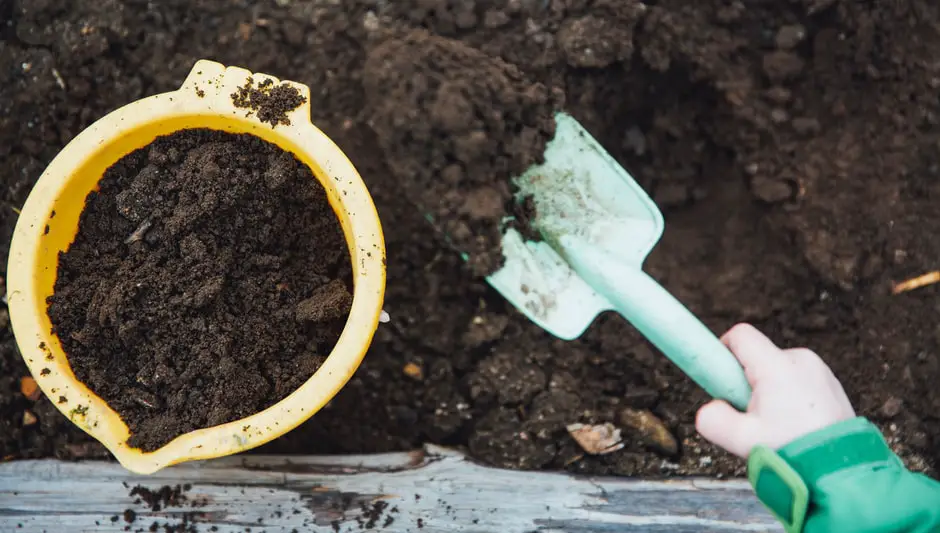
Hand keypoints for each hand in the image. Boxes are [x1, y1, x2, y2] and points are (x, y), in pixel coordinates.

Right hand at [695, 323, 855, 457]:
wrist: (840, 469)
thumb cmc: (794, 452)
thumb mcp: (740, 440)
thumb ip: (712, 419)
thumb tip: (709, 408)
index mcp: (777, 366)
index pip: (740, 335)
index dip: (722, 351)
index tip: (720, 378)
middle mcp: (800, 359)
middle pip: (757, 356)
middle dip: (747, 382)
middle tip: (751, 416)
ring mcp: (819, 370)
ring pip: (777, 370)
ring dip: (769, 391)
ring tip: (778, 425)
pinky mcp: (831, 383)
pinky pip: (797, 380)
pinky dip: (790, 397)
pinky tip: (795, 425)